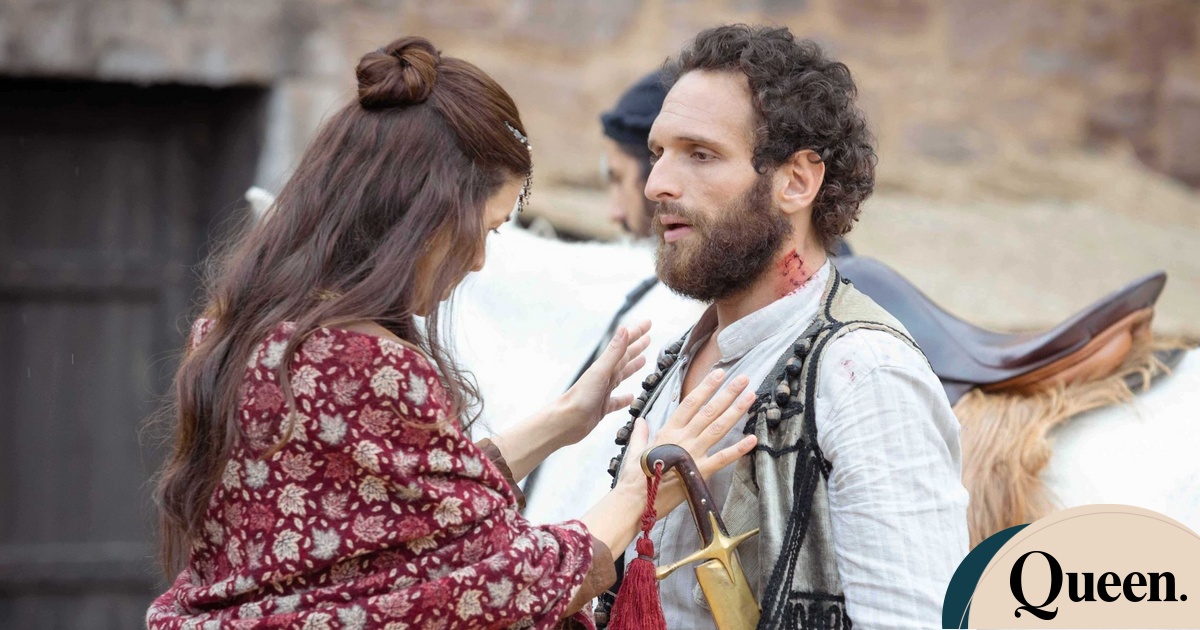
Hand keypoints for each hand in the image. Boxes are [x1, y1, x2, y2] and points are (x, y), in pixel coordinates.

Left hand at [555, 319, 651, 446]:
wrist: (566, 421)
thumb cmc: (580, 397)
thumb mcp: (600, 371)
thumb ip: (613, 352)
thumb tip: (624, 329)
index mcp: (605, 366)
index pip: (625, 345)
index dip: (636, 333)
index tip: (648, 323)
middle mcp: (605, 376)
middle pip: (625, 357)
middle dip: (637, 346)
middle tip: (648, 338)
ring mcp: (604, 391)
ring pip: (622, 375)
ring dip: (633, 367)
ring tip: (643, 360)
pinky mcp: (602, 407)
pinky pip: (617, 401)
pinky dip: (625, 398)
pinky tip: (631, 397)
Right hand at [614, 369, 757, 519]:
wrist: (633, 501)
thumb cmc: (633, 478)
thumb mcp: (635, 451)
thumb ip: (640, 434)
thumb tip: (641, 421)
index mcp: (667, 431)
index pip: (690, 403)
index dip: (705, 387)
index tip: (719, 373)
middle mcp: (682, 438)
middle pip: (708, 411)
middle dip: (727, 393)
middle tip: (744, 379)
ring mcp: (691, 454)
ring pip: (717, 428)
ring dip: (735, 411)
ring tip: (750, 396)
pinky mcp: (698, 473)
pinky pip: (722, 459)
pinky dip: (738, 449)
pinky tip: (752, 439)